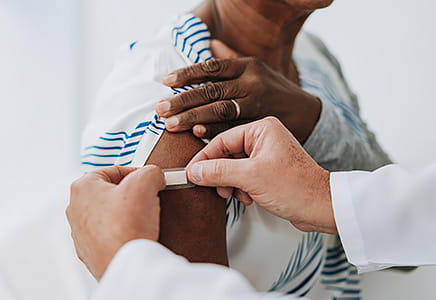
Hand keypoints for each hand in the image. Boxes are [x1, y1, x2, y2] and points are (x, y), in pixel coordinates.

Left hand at [66, 165, 165, 279]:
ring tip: (143, 219)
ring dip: (128, 215)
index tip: (149, 181)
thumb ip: (151, 171)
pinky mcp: (91, 252)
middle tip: (147, 199)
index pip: (113, 170)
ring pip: (111, 214)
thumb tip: (155, 176)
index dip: (136, 173)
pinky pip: (111, 235)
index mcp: (82, 187)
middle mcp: (76, 209)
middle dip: (131, 195)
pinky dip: (124, 233)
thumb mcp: (146, 182)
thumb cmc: (126, 227)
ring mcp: (81, 233)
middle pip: (111, 192)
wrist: (126, 264)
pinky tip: (136, 235)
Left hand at [156, 40, 320, 141]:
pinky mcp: (260, 125)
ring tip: (171, 124)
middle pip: (211, 90)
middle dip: (183, 100)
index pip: (212, 67)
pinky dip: (215, 132)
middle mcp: (252, 84)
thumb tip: (209, 43)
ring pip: (220, 110)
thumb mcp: (257, 69)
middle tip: (160, 109)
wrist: (306, 113)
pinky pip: (233, 128)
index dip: (187, 74)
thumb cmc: (275, 90)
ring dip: (193, 117)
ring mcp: (257, 105)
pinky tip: (197, 134)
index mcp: (248, 67)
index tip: (166, 81)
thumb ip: (231, 58)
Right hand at [186, 117, 335, 233]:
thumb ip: (219, 172)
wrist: (321, 208)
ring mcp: (266, 155)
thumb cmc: (297, 187)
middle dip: (220, 174)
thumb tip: (195, 171)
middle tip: (216, 187)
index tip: (192, 172)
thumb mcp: (251, 177)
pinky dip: (241, 188)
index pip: (221, 140)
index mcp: (262, 130)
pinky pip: (243, 176)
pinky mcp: (268, 170)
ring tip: (237, 194)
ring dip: (231, 183)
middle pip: (226, 154)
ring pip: (233, 167)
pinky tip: (248, 197)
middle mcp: (264, 138)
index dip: (205, 158)